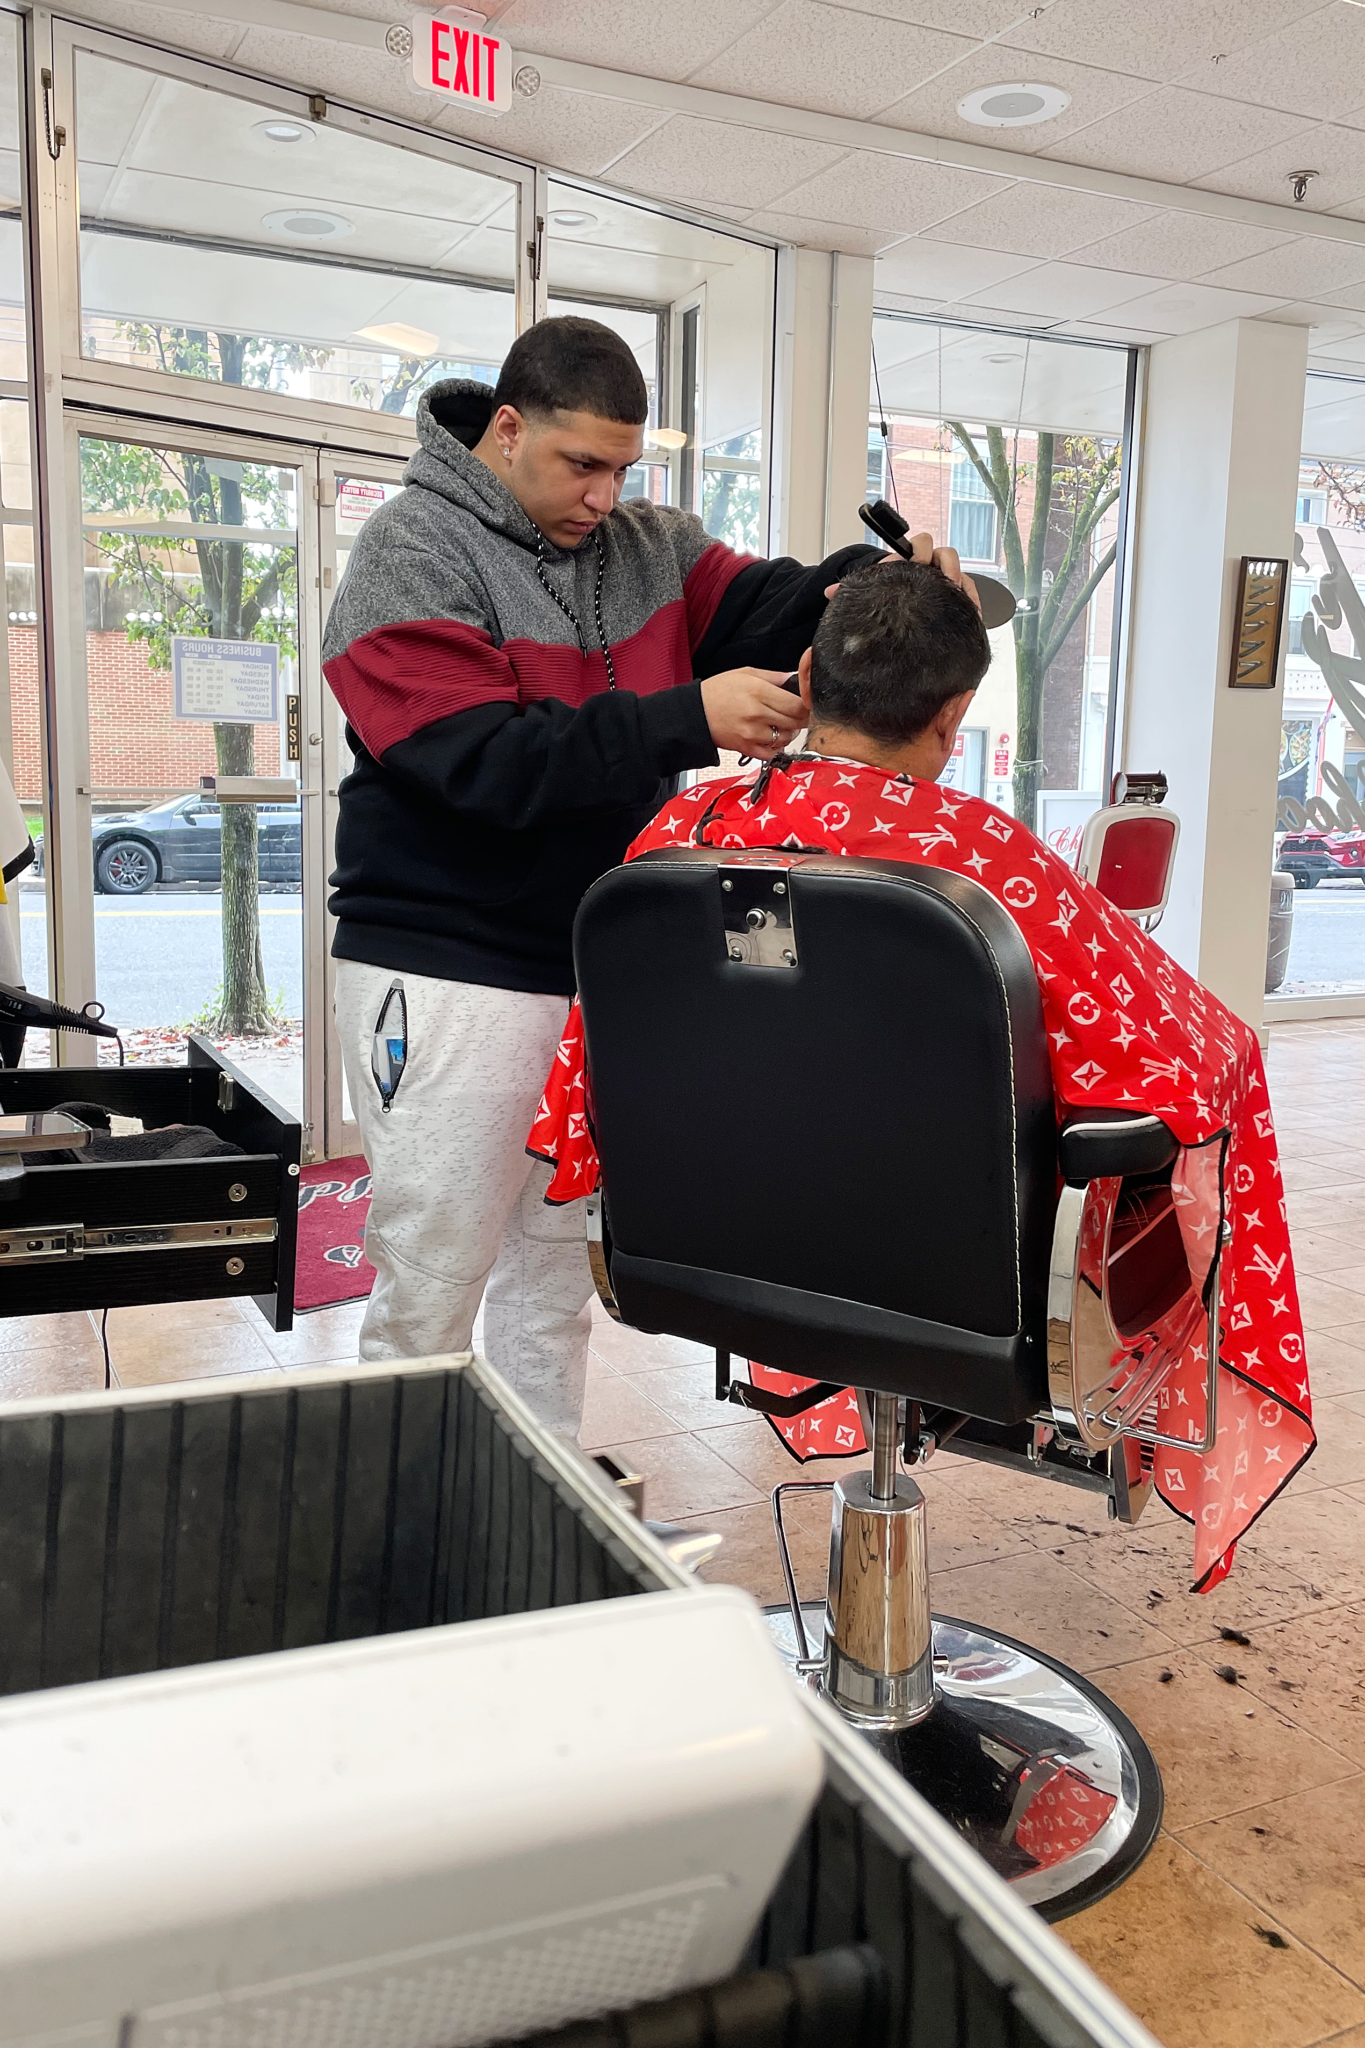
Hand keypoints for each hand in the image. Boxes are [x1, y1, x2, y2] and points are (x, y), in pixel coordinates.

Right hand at [700, 667, 805, 758]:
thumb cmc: (717, 691)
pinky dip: (777, 746)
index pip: (797, 704)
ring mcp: (752, 734)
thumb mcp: (745, 673)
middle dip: (801, 718)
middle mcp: (757, 714)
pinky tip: (772, 737)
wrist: (695, 713)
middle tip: (797, 714)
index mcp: (759, 692)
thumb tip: (795, 679)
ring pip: (786, 738)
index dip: (806, 705)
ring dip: (789, 732)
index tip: (806, 704)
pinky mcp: (747, 748)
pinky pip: (772, 752)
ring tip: (781, 724)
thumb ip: (774, 677)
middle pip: (795, 722)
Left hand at [825, 531, 981, 613]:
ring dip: (956, 575)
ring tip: (953, 588)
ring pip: (955, 567)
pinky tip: (969, 609)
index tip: (907, 563)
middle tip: (933, 574)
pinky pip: (969, 590)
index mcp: (908, 561)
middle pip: (939, 550)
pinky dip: (970, 597)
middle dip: (937, 560)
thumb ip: (851, 591)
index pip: (914, 546)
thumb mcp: (871, 593)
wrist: (903, 617)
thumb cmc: (888, 600)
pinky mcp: (959, 595)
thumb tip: (829, 592)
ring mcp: (945, 579)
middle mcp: (928, 565)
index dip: (912, 553)